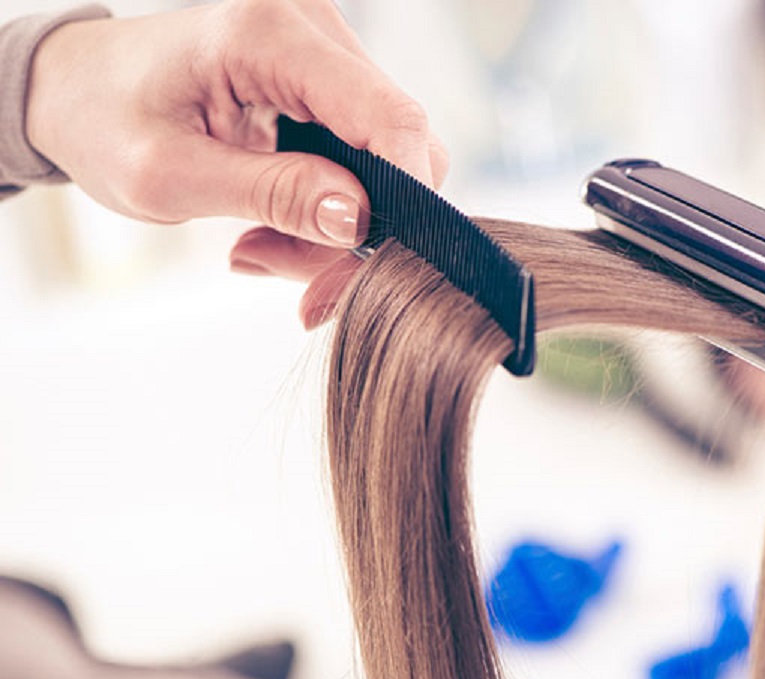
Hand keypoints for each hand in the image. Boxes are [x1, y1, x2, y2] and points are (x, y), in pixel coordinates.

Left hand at [25, 0, 448, 326]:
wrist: (74, 89)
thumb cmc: (102, 122)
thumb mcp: (170, 177)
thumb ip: (270, 194)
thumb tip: (358, 219)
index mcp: (268, 33)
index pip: (388, 116)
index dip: (407, 194)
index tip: (377, 261)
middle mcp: (310, 27)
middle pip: (396, 142)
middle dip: (364, 224)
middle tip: (302, 283)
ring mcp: (323, 48)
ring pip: (387, 157)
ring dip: (342, 223)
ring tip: (266, 247)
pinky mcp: (326, 77)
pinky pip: (364, 154)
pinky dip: (332, 204)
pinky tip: (280, 220)